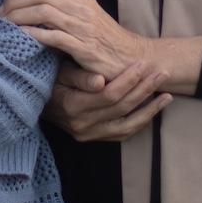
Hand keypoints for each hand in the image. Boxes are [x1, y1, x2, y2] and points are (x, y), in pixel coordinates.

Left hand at [0, 0, 153, 79]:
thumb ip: (67, 7)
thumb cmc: (107, 40)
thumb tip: (38, 2)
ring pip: (43, 12)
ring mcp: (83, 27)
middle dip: (15, 0)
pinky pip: (52, 37)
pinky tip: (18, 36)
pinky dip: (31, 34)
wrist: (135, 59)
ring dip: (18, 16)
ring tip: (4, 24)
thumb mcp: (89, 16)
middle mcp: (82, 8)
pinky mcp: (83, 48)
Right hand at [41, 58, 171, 141]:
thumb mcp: (58, 73)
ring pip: (126, 125)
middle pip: (121, 108)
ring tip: (167, 95)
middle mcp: (82, 126)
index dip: (128, 80)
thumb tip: (101, 81)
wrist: (34, 103)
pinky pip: (122, 134)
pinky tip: (152, 110)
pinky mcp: (94, 139)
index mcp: (73, 107)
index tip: (143, 64)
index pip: (109, 95)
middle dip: (144, 89)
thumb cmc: (47, 81)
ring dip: (150, 110)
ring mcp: (89, 135)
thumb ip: (79, 77)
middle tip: (162, 73)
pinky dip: (139, 122)